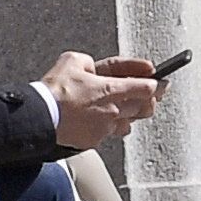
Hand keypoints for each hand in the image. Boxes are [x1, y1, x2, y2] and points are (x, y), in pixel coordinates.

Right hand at [44, 52, 160, 149]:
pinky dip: (112, 125)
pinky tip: (106, 119)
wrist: (40, 118)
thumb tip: (91, 67)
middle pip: (146, 107)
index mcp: (112, 89)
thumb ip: (88, 62)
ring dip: (132, 113)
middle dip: (151, 99)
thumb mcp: (71, 61)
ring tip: (128, 106)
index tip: (160, 81)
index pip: (146, 87)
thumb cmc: (54, 91)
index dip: (157, 83)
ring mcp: (106, 127)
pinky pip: (112, 132)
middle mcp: (114, 110)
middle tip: (153, 94)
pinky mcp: (95, 140)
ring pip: (130, 122)